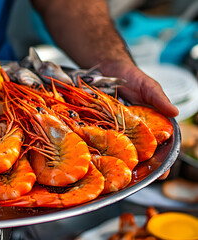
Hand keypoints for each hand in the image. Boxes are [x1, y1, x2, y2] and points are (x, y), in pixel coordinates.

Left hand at [99, 60, 176, 179]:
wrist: (107, 68)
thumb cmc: (132, 78)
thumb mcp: (148, 86)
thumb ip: (159, 99)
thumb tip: (175, 112)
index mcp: (150, 126)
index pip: (160, 148)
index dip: (162, 162)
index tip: (162, 173)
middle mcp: (132, 132)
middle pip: (136, 155)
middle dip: (137, 168)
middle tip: (135, 177)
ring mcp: (114, 131)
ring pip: (116, 151)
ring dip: (114, 161)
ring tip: (114, 172)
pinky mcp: (97, 126)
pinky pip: (96, 138)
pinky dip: (95, 146)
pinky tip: (93, 154)